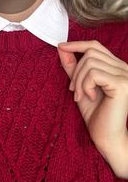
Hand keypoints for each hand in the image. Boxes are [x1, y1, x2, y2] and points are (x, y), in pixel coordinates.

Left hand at [58, 40, 127, 177]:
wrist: (106, 137)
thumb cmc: (96, 114)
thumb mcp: (80, 85)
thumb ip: (73, 67)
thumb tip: (62, 48)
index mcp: (116, 66)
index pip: (95, 45)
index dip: (77, 44)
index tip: (61, 47)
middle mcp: (123, 67)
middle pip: (90, 52)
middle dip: (75, 70)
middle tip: (73, 90)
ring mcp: (125, 75)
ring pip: (90, 62)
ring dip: (79, 81)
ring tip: (81, 96)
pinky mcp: (122, 84)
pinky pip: (94, 73)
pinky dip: (86, 85)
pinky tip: (91, 98)